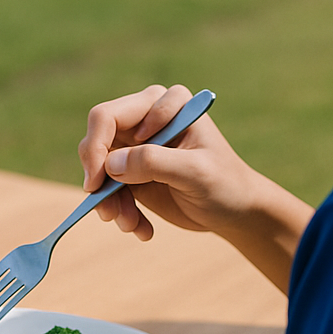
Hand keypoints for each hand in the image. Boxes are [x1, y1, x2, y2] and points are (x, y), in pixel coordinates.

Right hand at [79, 84, 314, 290]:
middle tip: (109, 213)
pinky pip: (108, 189)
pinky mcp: (132, 171)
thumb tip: (110, 163)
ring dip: (110, 201)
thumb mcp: (195, 172)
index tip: (99, 182)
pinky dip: (119, 211)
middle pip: (97, 139)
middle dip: (99, 178)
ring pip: (99, 168)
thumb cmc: (225, 184)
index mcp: (165, 104)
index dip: (97, 146)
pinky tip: (142, 229)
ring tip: (132, 226)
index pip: (110, 116)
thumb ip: (155, 162)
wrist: (236, 211)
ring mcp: (137, 145)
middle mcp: (146, 118)